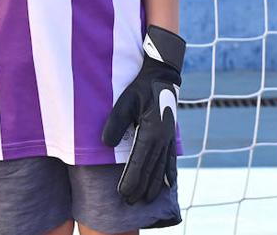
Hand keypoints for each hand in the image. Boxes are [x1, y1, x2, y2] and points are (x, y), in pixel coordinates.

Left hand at [101, 25, 184, 204]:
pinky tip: (169, 184)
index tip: (123, 193)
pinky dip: (169, 173)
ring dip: (154, 184)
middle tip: (129, 202)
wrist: (162, 75)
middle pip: (151, 168)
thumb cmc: (140, 87)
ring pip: (161, 167)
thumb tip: (106, 143)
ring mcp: (168, 138)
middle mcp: (163, 138)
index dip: (131, 179)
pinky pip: (171, 158)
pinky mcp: (170, 135)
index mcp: (152, 131)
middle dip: (140, 186)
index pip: (140, 161)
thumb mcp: (125, 100)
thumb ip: (116, 122)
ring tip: (147, 199)